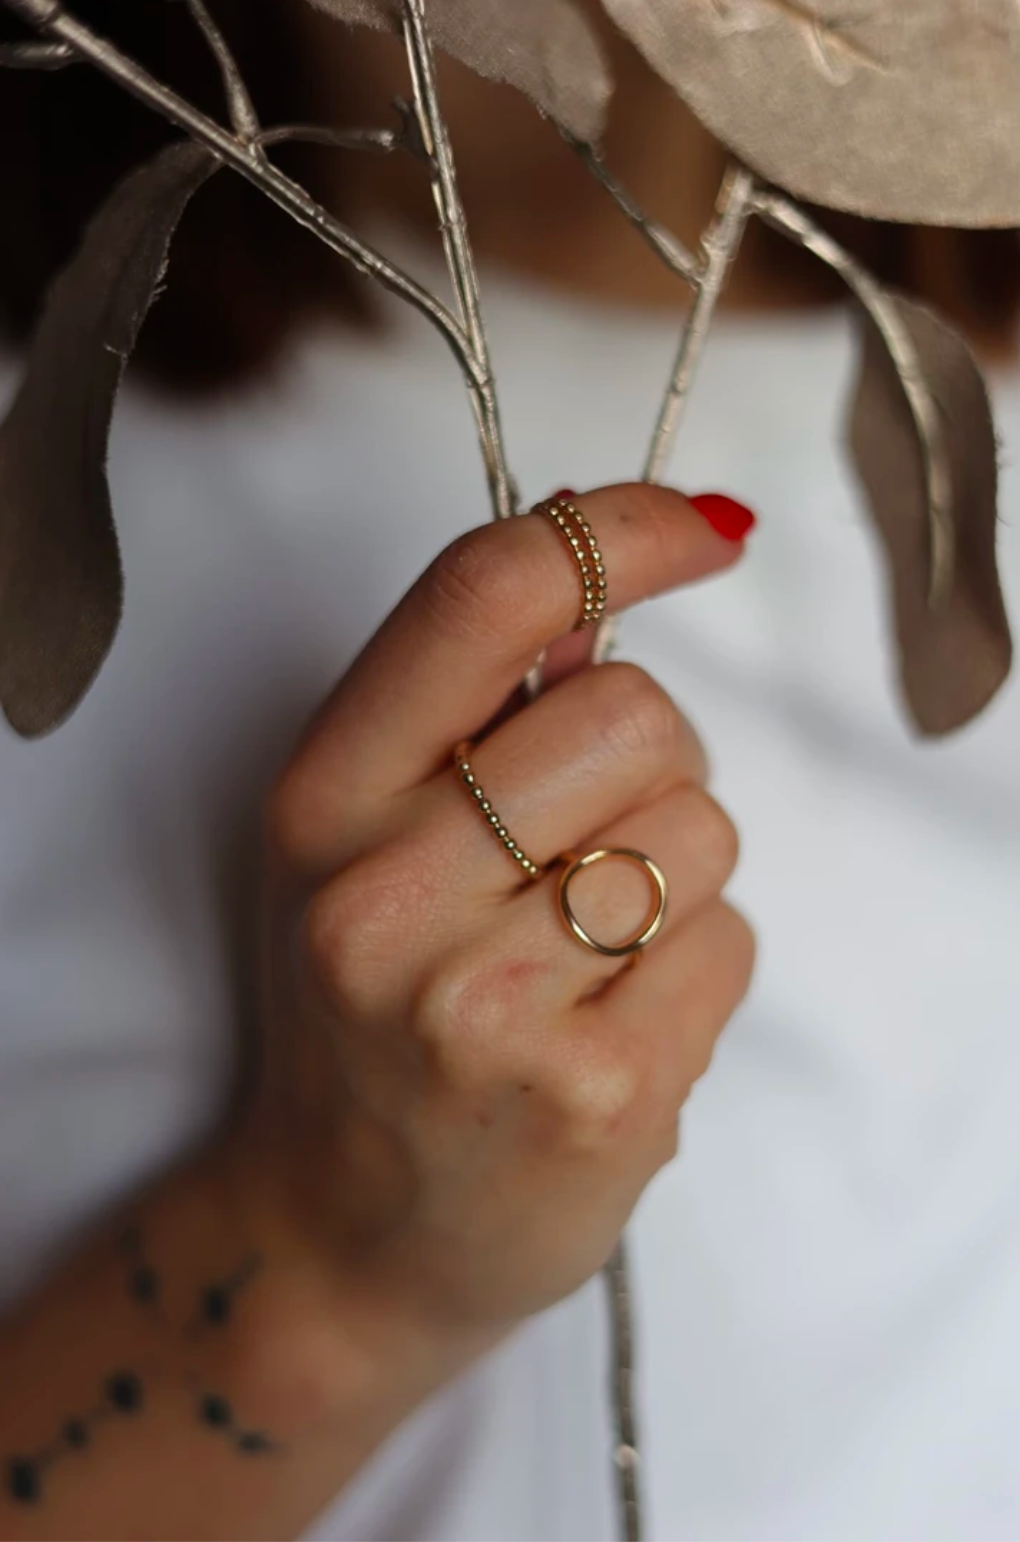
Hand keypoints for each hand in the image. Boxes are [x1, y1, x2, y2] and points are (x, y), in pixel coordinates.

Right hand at [243, 484, 754, 1345]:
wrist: (345, 1234)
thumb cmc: (367, 1016)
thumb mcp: (358, 843)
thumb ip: (463, 709)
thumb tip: (604, 583)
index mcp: (323, 802)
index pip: (485, 596)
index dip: (619, 529)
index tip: (703, 529)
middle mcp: (385, 898)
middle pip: (637, 712)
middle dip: (649, 762)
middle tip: (585, 840)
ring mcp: (487, 1008)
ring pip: (701, 827)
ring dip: (675, 872)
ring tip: (585, 948)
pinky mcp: (595, 1098)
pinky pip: (730, 942)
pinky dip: (695, 969)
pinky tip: (609, 1024)